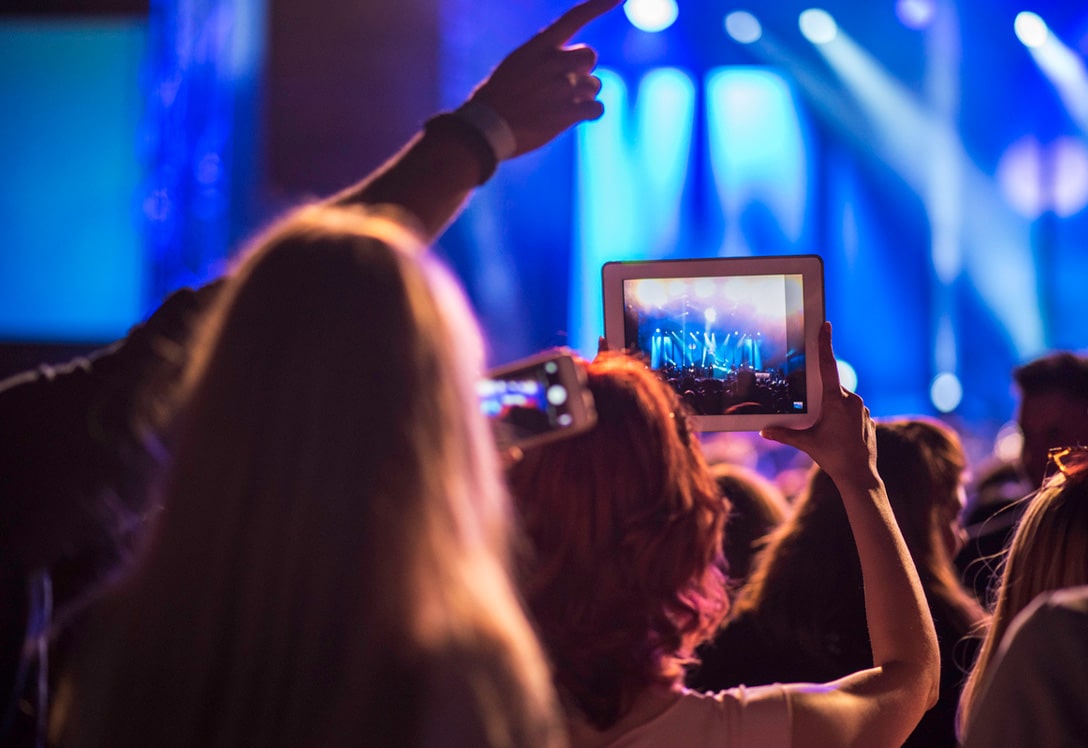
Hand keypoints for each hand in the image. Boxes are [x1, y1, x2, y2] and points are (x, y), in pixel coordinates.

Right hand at [467, 0, 620, 156]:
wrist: (486, 127)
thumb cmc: (496, 97)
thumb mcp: (516, 65)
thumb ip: (544, 60)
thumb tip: (571, 70)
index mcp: (538, 46)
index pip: (573, 18)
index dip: (597, 6)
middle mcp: (554, 62)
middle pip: (590, 57)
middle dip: (582, 70)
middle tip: (564, 85)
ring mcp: (562, 88)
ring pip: (594, 85)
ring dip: (583, 95)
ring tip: (559, 105)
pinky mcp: (568, 113)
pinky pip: (596, 108)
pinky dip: (590, 112)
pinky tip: (575, 116)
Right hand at [760, 322, 877, 484]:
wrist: (859, 475)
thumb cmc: (832, 457)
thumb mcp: (805, 443)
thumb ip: (784, 434)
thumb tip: (763, 431)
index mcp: (835, 401)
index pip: (827, 366)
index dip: (825, 344)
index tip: (825, 325)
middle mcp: (851, 400)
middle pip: (831, 388)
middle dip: (820, 397)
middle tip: (815, 419)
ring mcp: (862, 409)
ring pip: (842, 400)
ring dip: (831, 409)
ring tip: (827, 431)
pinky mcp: (867, 418)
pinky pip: (851, 411)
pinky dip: (842, 418)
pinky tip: (838, 435)